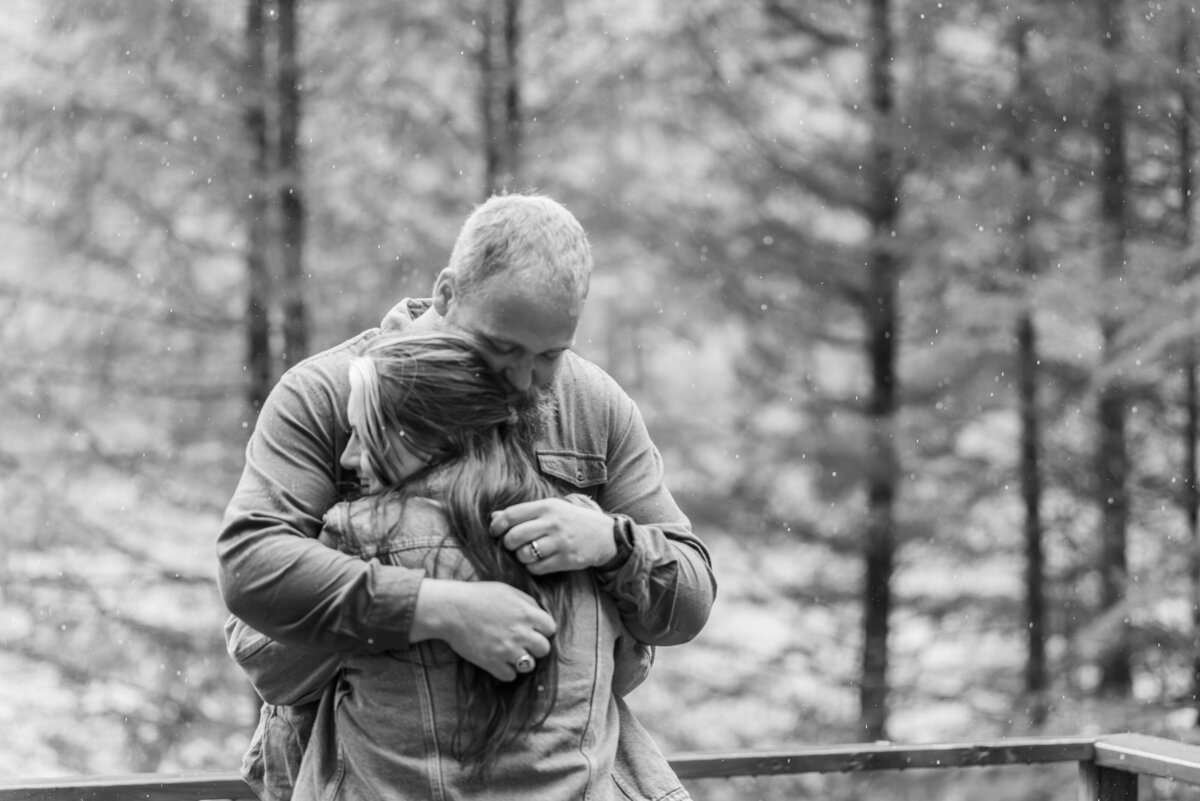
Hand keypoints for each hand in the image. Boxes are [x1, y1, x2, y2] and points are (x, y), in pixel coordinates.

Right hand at [412, 579, 555, 680]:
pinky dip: (506, 670)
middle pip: (544, 649)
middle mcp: (520, 633)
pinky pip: (510, 676)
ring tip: (511, 652)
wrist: (451, 609)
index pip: (551, 628)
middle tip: (524, 641)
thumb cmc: (478, 596)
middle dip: (536, 646)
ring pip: (530, 665)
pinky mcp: (492, 663)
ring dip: (522, 659)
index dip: (543, 629)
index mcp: (526, 613)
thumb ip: (527, 601)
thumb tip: (539, 612)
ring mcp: (507, 650)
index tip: (535, 629)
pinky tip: (500, 660)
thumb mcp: (507, 590)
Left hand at [489, 497, 616, 574]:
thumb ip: (524, 512)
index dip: (497, 525)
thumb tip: (494, 517)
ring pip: (524, 554)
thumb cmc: (571, 520)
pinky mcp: (566, 559)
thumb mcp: (551, 509)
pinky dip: (532, 568)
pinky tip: (538, 562)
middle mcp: (552, 523)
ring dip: (520, 557)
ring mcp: (560, 542)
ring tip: (527, 553)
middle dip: (507, 544)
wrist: (605, 535)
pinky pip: (537, 568)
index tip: (495, 531)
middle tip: (512, 545)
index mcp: (546, 507)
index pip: (511, 515)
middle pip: (514, 536)